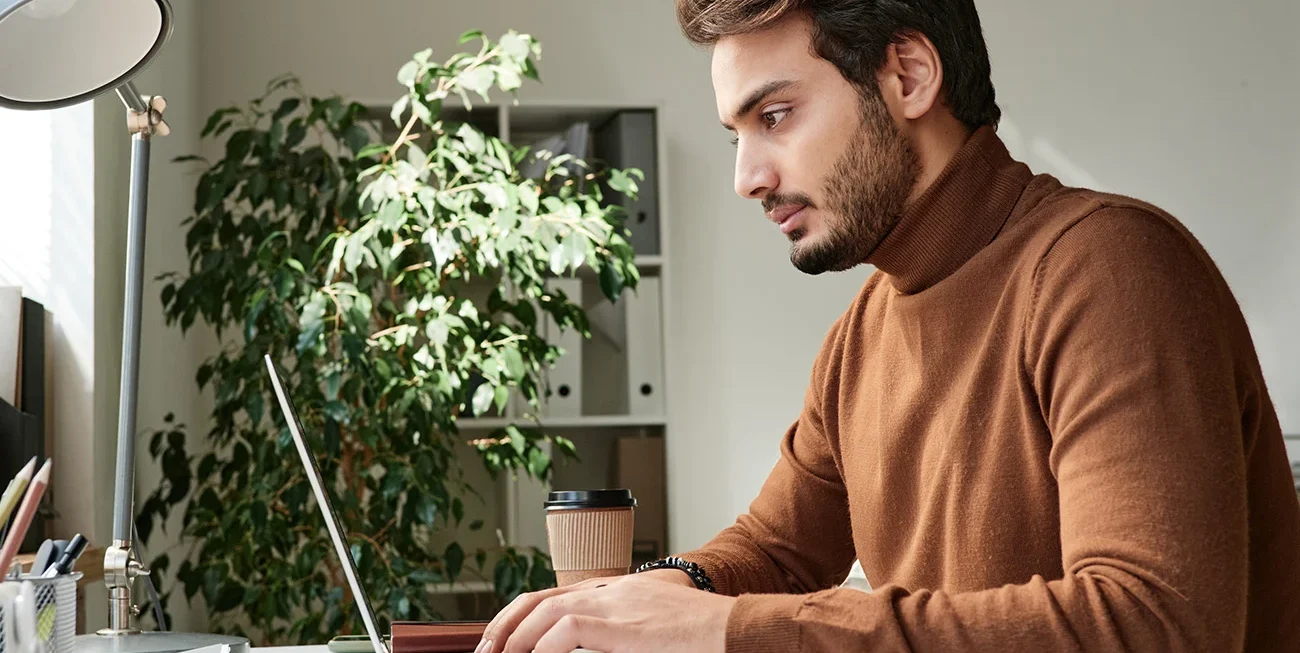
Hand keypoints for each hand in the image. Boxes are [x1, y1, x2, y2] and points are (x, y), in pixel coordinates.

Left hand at [477, 572, 734, 652]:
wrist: (735, 630)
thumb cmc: (703, 638)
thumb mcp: (652, 630)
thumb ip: (619, 635)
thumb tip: (586, 646)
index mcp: (617, 591)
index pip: (553, 595)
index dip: (520, 616)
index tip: (500, 640)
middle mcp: (611, 591)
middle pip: (539, 599)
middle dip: (504, 627)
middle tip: (486, 652)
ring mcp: (616, 603)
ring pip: (545, 613)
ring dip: (517, 640)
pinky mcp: (621, 624)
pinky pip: (566, 631)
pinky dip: (542, 648)